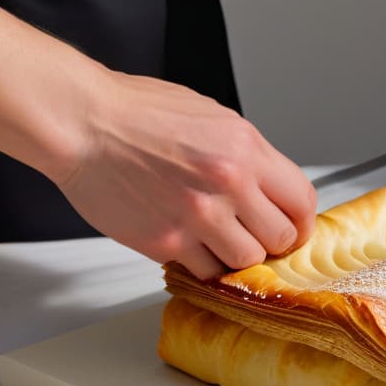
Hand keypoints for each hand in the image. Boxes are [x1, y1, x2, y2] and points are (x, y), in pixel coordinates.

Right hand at [57, 70, 316, 278]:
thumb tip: (273, 190)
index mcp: (246, 149)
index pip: (302, 201)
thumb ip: (249, 157)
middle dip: (274, 242)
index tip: (295, 229)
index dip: (302, 221)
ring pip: (248, 262)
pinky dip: (205, 265)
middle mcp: (228, 183)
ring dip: (240, 257)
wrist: (83, 123)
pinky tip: (195, 247)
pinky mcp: (167, 241)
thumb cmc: (138, 113)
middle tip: (258, 238)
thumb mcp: (215, 119)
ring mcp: (199, 216)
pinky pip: (206, 271)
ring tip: (223, 242)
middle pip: (282, 238)